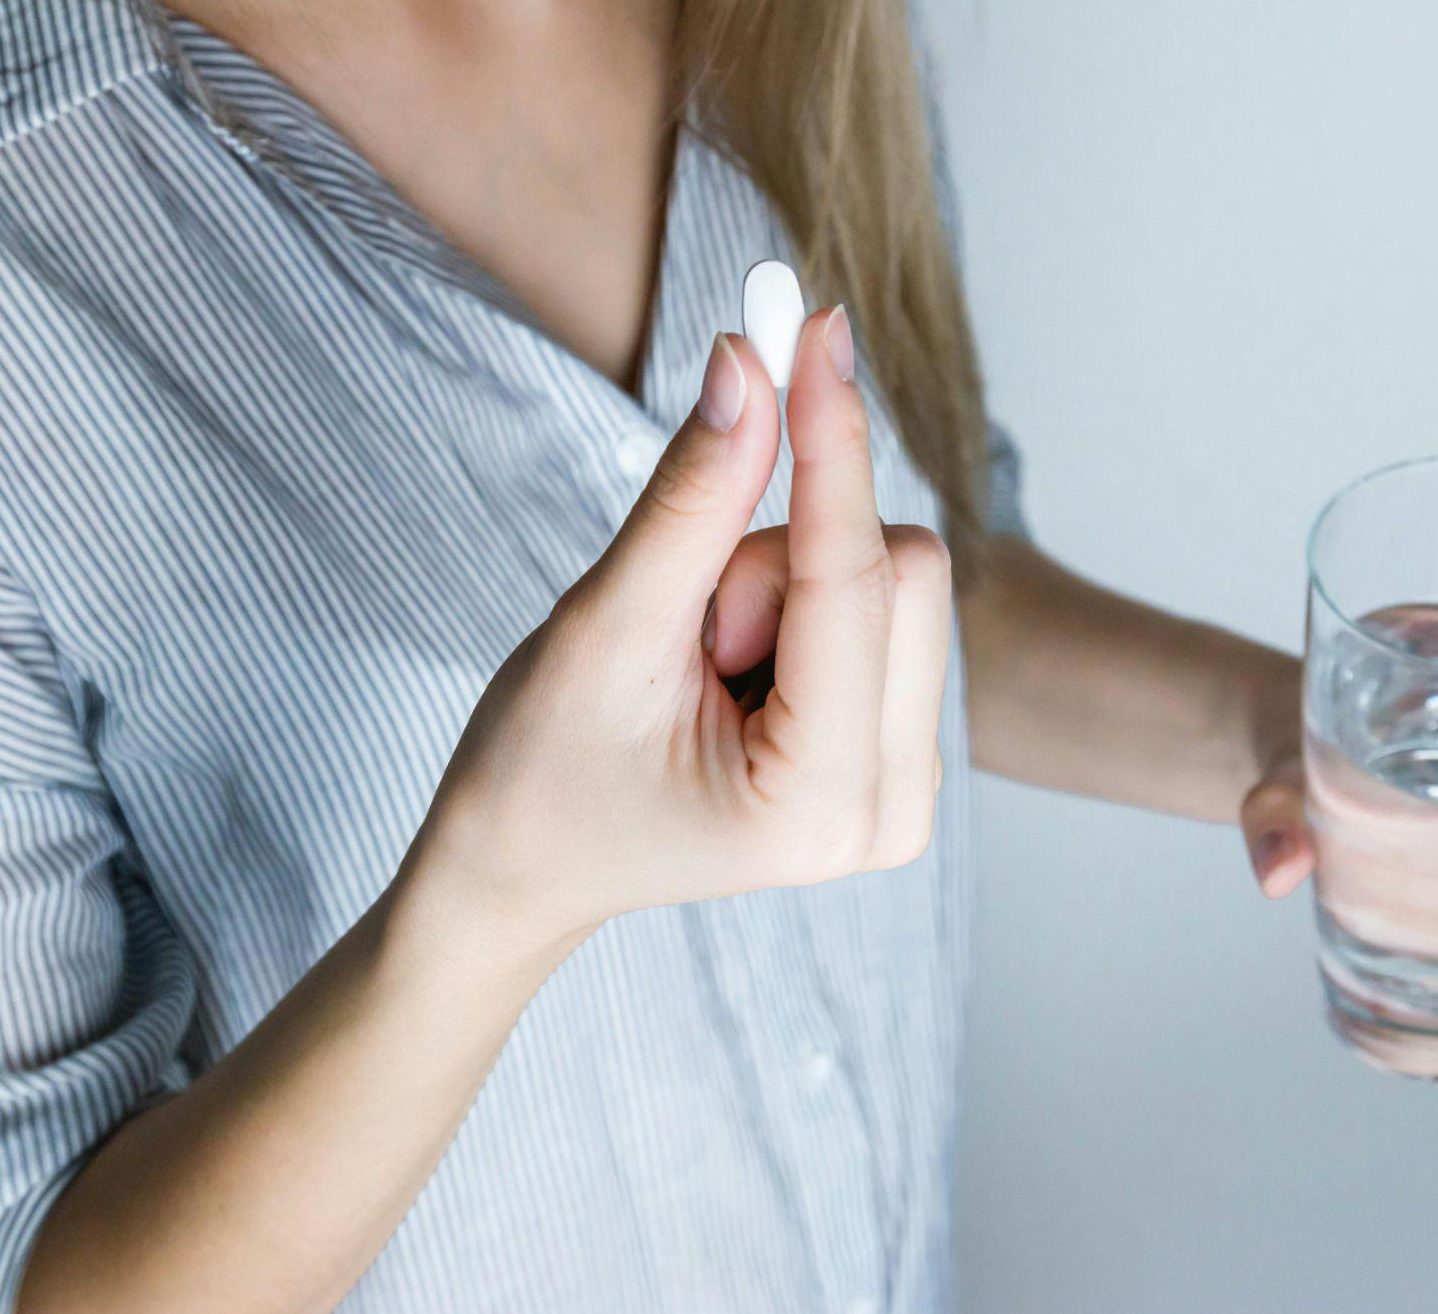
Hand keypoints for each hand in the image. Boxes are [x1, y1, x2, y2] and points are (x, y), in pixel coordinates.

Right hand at [411, 307, 951, 965]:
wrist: (529, 866)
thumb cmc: (541, 773)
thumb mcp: (606, 629)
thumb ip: (690, 500)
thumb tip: (750, 361)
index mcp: (818, 805)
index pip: (852, 578)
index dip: (830, 440)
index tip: (815, 324)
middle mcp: (894, 811)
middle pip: (903, 570)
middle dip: (780, 559)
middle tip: (690, 626)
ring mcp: (907, 787)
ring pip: (897, 580)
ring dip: (785, 585)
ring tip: (703, 663)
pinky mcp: (901, 750)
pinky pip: (884, 608)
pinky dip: (804, 605)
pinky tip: (738, 671)